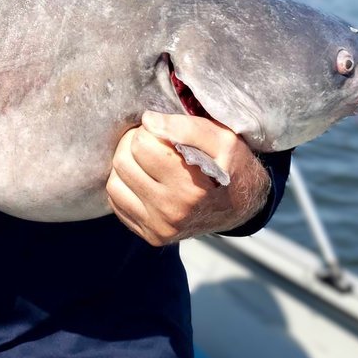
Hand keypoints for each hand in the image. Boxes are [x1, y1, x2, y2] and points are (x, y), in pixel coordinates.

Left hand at [106, 111, 270, 245]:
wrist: (242, 208)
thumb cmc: (233, 169)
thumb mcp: (224, 141)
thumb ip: (187, 127)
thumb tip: (148, 121)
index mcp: (191, 189)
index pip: (141, 144)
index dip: (149, 131)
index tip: (162, 133)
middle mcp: (171, 213)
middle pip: (123, 162)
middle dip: (133, 144)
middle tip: (151, 143)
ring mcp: (159, 228)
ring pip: (114, 183)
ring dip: (126, 165)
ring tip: (146, 161)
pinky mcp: (150, 236)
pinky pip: (116, 203)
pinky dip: (125, 186)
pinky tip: (145, 180)